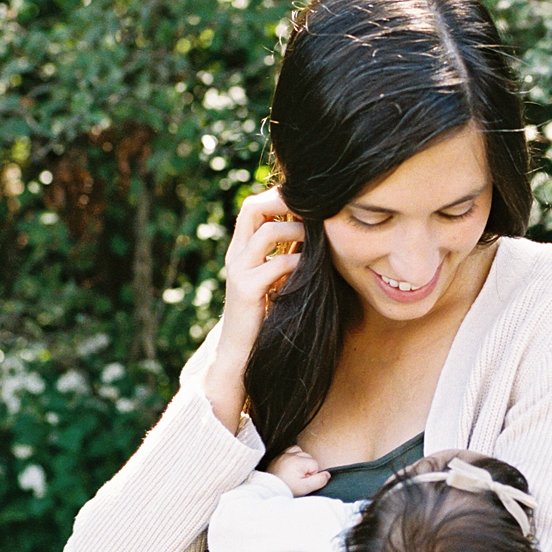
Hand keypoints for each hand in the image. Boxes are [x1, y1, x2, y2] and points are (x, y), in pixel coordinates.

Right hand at [204, 186, 303, 431]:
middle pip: (252, 207)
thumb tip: (315, 230)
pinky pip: (276, 265)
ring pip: (266, 231)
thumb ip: (286, 255)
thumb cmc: (265, 316)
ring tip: (315, 240)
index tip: (307, 204)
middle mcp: (236, 255)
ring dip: (296, 230)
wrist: (240, 353)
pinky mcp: (246, 291)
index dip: (278, 197)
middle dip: (283, 203)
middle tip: (311, 211)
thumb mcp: (275, 278)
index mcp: (241, 249)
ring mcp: (239, 271)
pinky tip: (310, 270)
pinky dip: (298, 263)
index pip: (254, 206)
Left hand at [267, 445, 330, 495]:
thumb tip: (327, 475)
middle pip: (309, 457)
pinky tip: (292, 466)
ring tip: (296, 472)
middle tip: (299, 479)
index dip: (312, 475)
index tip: (303, 482)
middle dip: (307, 468)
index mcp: (298, 461)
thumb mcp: (305, 488)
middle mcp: (291, 455)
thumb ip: (319, 480)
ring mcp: (284, 454)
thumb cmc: (286, 489)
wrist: (269, 490)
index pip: (315, 465)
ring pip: (301, 452)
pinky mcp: (279, 456)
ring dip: (301, 461)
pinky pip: (291, 450)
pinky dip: (294, 456)